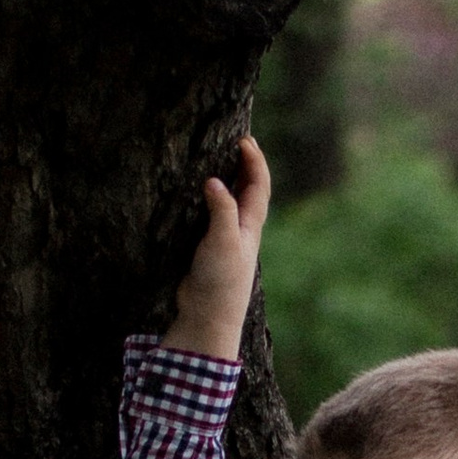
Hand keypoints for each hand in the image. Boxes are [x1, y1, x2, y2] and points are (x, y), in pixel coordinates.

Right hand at [164, 136, 269, 359]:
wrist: (207, 317)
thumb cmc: (220, 282)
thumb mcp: (223, 241)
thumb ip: (221, 210)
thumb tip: (214, 181)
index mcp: (251, 227)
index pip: (258, 186)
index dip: (254, 162)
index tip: (244, 140)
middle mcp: (241, 231)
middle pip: (249, 191)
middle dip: (247, 167)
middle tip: (240, 142)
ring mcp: (225, 240)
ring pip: (232, 204)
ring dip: (231, 182)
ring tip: (223, 160)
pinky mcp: (207, 250)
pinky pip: (212, 217)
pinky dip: (211, 201)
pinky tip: (199, 196)